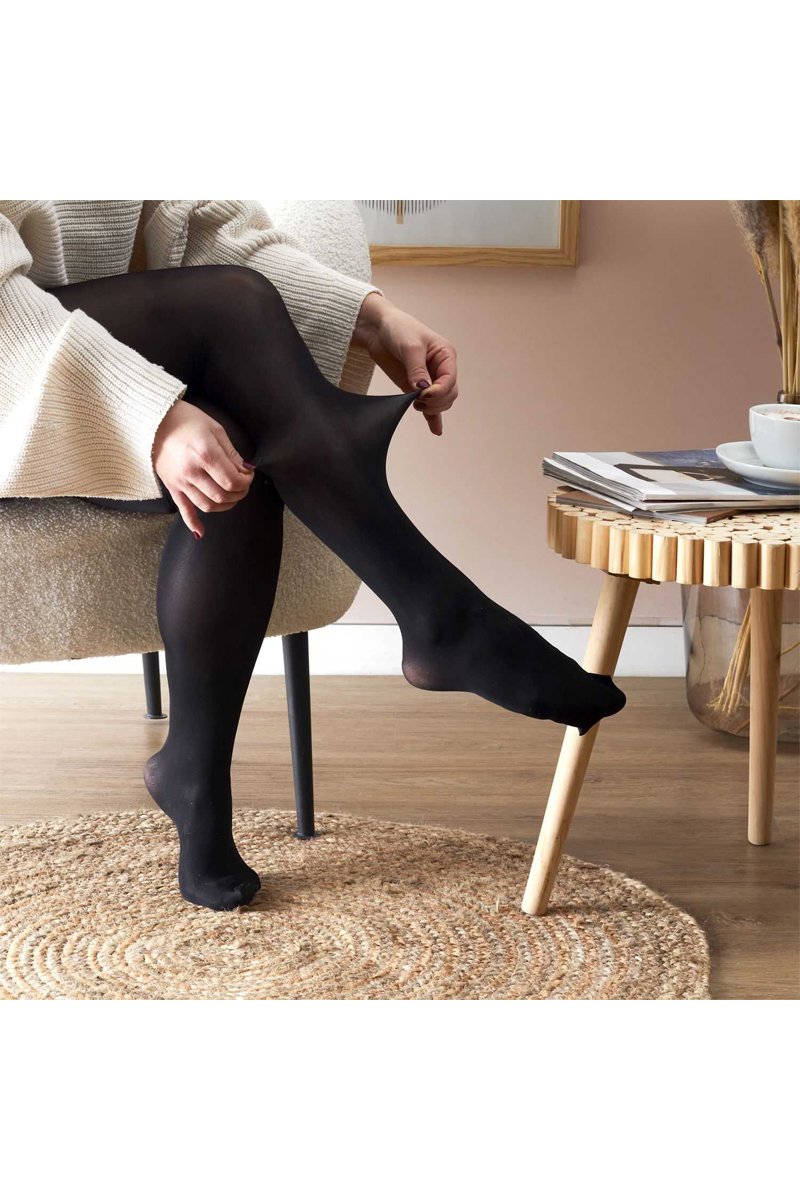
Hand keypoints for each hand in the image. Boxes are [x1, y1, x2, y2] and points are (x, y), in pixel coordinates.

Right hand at [152, 399, 255, 537]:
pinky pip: (184, 510)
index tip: (247, 475)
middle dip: (239, 493)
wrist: (154, 421)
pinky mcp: (172, 487)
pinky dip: (193, 523)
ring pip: (208, 505)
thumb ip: (232, 453)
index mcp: (205, 454)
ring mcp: (180, 482)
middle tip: (242, 485)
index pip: (232, 481)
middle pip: (222, 495)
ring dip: (225, 505)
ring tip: (231, 496)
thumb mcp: (215, 430)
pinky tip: (201, 532)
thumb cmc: (186, 420)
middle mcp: (191, 471)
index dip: (245, 481)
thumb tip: (246, 470)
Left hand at [353, 293, 457, 435]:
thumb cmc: (398, 329)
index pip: (450, 380)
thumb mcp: (409, 346)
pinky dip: (433, 417)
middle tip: (417, 399)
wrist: (377, 329)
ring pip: (440, 402)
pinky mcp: (415, 387)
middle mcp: (440, 368)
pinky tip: (435, 430)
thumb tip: (423, 389)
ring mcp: (429, 379)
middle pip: (449, 394)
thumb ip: (417, 369)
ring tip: (414, 403)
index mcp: (445, 355)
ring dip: (430, 407)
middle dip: (435, 401)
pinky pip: (429, 405)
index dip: (440, 391)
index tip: (423, 393)